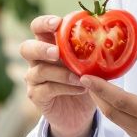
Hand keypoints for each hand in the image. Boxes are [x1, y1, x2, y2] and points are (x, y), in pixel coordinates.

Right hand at [21, 15, 96, 136]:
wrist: (79, 113)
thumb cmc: (84, 80)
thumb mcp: (89, 62)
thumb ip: (92, 47)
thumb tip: (110, 27)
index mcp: (48, 44)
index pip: (38, 28)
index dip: (44, 23)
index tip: (57, 23)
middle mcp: (36, 60)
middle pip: (26, 48)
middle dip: (41, 48)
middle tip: (56, 52)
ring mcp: (34, 78)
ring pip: (40, 71)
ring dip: (62, 73)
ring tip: (81, 77)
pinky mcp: (37, 96)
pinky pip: (47, 89)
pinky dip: (65, 87)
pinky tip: (81, 88)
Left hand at [81, 36, 136, 136]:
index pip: (122, 101)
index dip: (101, 88)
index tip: (85, 76)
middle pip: (112, 113)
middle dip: (96, 94)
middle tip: (85, 76)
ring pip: (116, 121)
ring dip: (103, 103)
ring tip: (95, 84)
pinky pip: (124, 127)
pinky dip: (115, 112)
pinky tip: (111, 99)